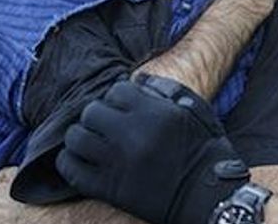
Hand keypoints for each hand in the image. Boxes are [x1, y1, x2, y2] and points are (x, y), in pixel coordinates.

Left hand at [56, 75, 249, 223]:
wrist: (207, 196)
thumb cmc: (204, 150)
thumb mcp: (194, 110)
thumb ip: (164, 90)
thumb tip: (135, 81)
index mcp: (155, 113)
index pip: (116, 90)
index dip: (118, 97)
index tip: (124, 108)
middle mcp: (133, 136)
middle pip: (91, 112)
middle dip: (97, 116)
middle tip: (106, 125)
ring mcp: (118, 163)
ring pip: (76, 138)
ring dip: (81, 136)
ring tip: (91, 141)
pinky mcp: (109, 188)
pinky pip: (72, 170)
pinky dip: (70, 161)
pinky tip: (80, 159)